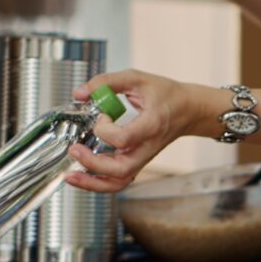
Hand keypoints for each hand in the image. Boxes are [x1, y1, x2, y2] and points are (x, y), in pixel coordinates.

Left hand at [66, 69, 207, 191]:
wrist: (189, 110)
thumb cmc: (166, 95)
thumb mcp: (137, 78)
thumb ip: (106, 82)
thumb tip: (79, 93)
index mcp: (151, 125)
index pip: (124, 138)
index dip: (104, 128)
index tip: (101, 115)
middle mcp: (147, 147)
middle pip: (121, 169)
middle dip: (92, 164)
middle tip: (74, 150)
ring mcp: (143, 158)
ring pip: (119, 182)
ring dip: (94, 183)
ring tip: (71, 176)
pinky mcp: (138, 162)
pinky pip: (119, 180)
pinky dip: (100, 183)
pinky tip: (83, 176)